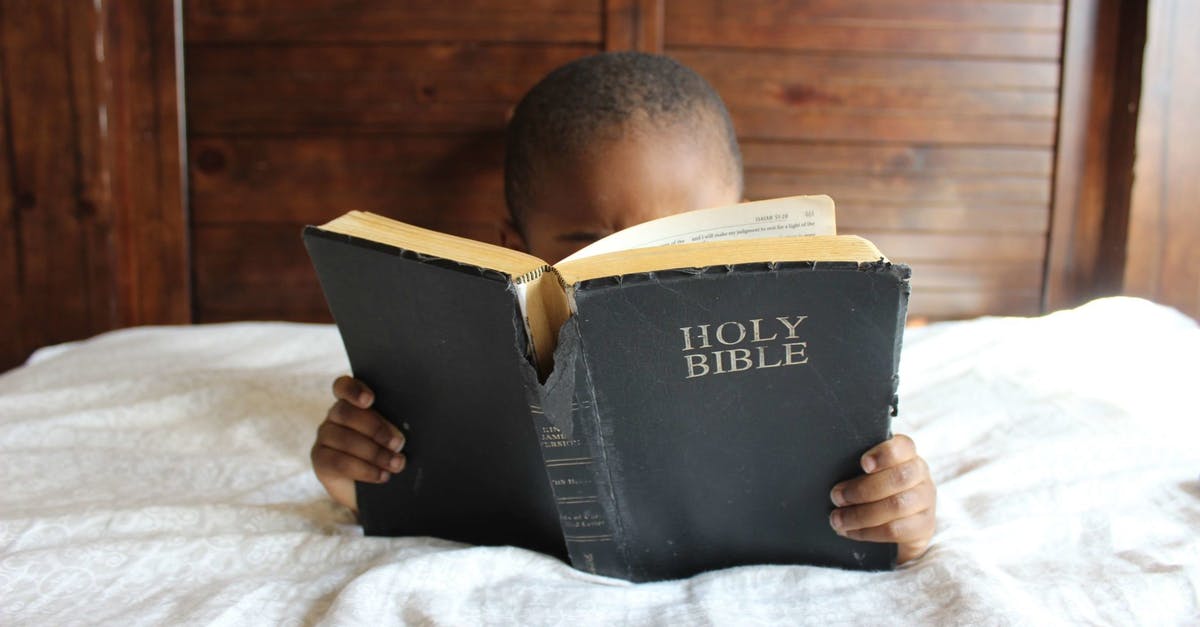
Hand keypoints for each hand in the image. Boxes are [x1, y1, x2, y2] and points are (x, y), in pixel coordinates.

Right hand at [311, 376, 405, 511]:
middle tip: (398, 443)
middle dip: (375, 428)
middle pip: (346, 412)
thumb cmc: (390, 453)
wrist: (375, 488)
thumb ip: (395, 426)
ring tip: (396, 464)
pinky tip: (382, 475)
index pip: (343, 386)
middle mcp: (335, 415)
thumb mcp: (394, 437)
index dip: (354, 390)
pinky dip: (365, 470)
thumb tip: (402, 432)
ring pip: (345, 439)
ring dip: (375, 453)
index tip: (370, 400)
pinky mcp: (320, 459)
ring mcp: (325, 436)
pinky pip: (339, 462)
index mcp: (353, 402)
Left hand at [828, 434, 935, 563]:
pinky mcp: (923, 527)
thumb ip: (857, 468)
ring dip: (861, 514)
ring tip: (837, 519)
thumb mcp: (867, 474)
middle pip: (899, 478)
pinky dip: (868, 532)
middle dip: (863, 489)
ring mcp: (925, 502)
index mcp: (907, 455)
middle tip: (836, 496)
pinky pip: (896, 530)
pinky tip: (850, 531)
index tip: (863, 463)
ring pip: (897, 506)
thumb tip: (830, 471)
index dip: (885, 454)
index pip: (903, 446)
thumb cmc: (874, 491)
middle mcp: (920, 475)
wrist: (897, 525)